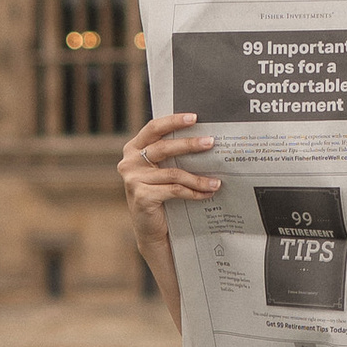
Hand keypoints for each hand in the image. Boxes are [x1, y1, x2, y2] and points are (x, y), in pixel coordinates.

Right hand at [117, 109, 218, 326]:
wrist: (151, 229)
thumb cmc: (161, 194)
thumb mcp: (163, 170)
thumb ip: (171, 154)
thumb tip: (204, 138)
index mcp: (133, 149)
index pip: (154, 128)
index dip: (173, 121)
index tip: (194, 117)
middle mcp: (129, 162)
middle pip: (164, 148)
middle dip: (190, 145)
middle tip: (211, 142)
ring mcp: (132, 180)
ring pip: (173, 173)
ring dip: (198, 177)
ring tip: (217, 181)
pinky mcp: (141, 197)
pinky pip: (174, 190)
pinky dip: (193, 192)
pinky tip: (208, 194)